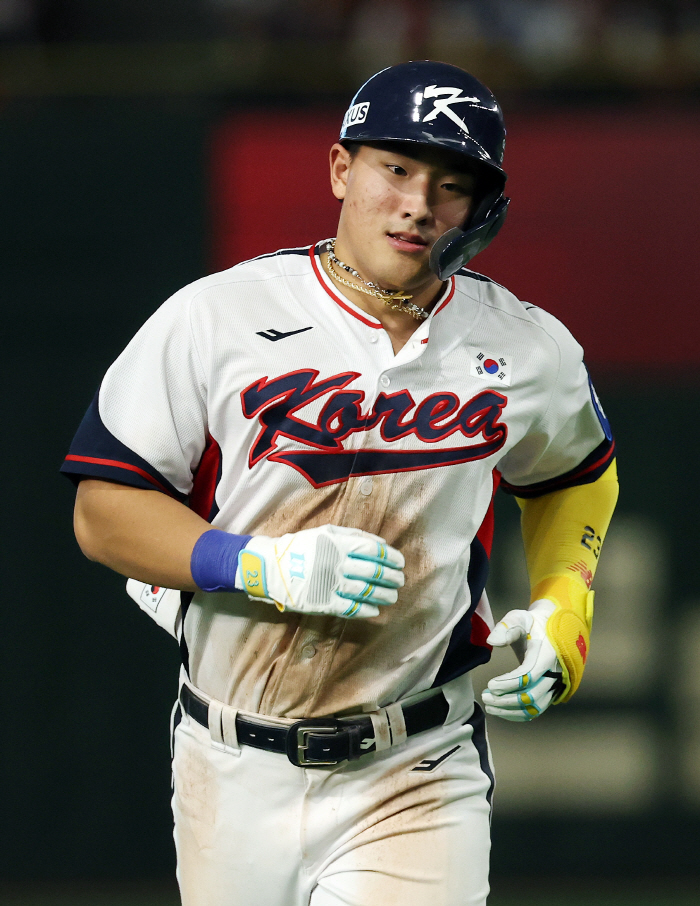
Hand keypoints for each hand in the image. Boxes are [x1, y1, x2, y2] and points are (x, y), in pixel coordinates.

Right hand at [236, 525, 404, 618]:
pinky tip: (375, 611)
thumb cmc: (300, 547)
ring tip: (393, 596)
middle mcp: (336, 563)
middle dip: (391, 577)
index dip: (391, 558)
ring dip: (383, 594)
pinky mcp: (322, 602)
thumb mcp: (326, 533)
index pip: (373, 550)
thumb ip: (354, 536)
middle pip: (373, 571)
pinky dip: (365, 610)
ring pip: (365, 590)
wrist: (270, 567)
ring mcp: (329, 583)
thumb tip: (382, 544)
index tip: (400, 563)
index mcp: (338, 544)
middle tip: (400, 580)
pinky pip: (349, 608)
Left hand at [481, 600, 564, 721]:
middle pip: (531, 696)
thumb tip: (491, 642)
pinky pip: (536, 709)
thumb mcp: (519, 618)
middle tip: (484, 697)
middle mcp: (555, 673)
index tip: (490, 684)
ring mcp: (554, 685)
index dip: (508, 683)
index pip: (528, 676)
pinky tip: (501, 711)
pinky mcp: (550, 692)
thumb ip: (505, 627)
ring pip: (535, 708)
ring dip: (510, 711)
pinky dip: (519, 714)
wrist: (552, 628)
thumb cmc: (532, 623)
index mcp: (547, 654)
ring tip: (489, 706)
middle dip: (506, 700)